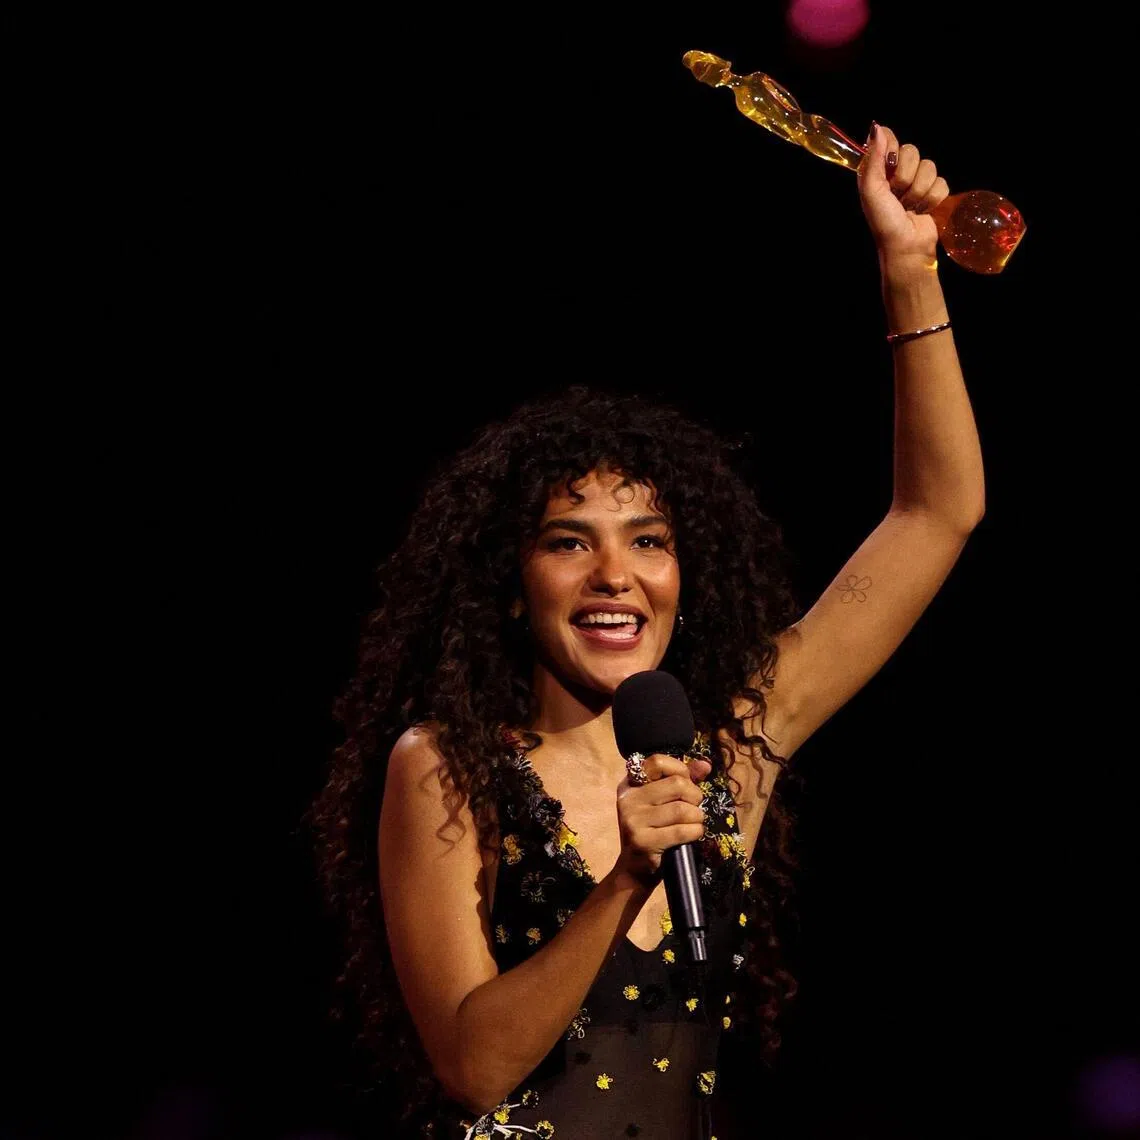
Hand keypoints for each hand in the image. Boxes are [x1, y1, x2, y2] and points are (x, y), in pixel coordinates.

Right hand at [613, 753, 712, 887]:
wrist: (635, 868)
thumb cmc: (653, 830)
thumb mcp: (662, 802)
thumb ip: (682, 780)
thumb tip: (705, 765)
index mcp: (630, 784)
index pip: (657, 761)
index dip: (680, 769)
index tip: (688, 783)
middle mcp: (628, 799)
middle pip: (676, 784)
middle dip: (695, 796)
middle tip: (694, 808)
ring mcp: (633, 820)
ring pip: (682, 809)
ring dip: (697, 817)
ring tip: (694, 823)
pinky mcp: (643, 841)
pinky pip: (682, 830)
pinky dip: (695, 831)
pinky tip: (693, 834)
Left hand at [857, 123, 948, 266]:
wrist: (906, 247)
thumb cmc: (884, 222)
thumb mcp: (872, 191)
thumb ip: (873, 160)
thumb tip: (877, 127)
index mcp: (878, 171)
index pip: (889, 139)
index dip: (892, 149)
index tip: (889, 165)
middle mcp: (897, 174)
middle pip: (912, 151)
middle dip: (905, 176)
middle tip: (898, 195)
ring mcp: (917, 183)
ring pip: (929, 166)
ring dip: (919, 191)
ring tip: (909, 207)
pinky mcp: (934, 193)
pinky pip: (942, 182)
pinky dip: (932, 199)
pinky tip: (923, 211)